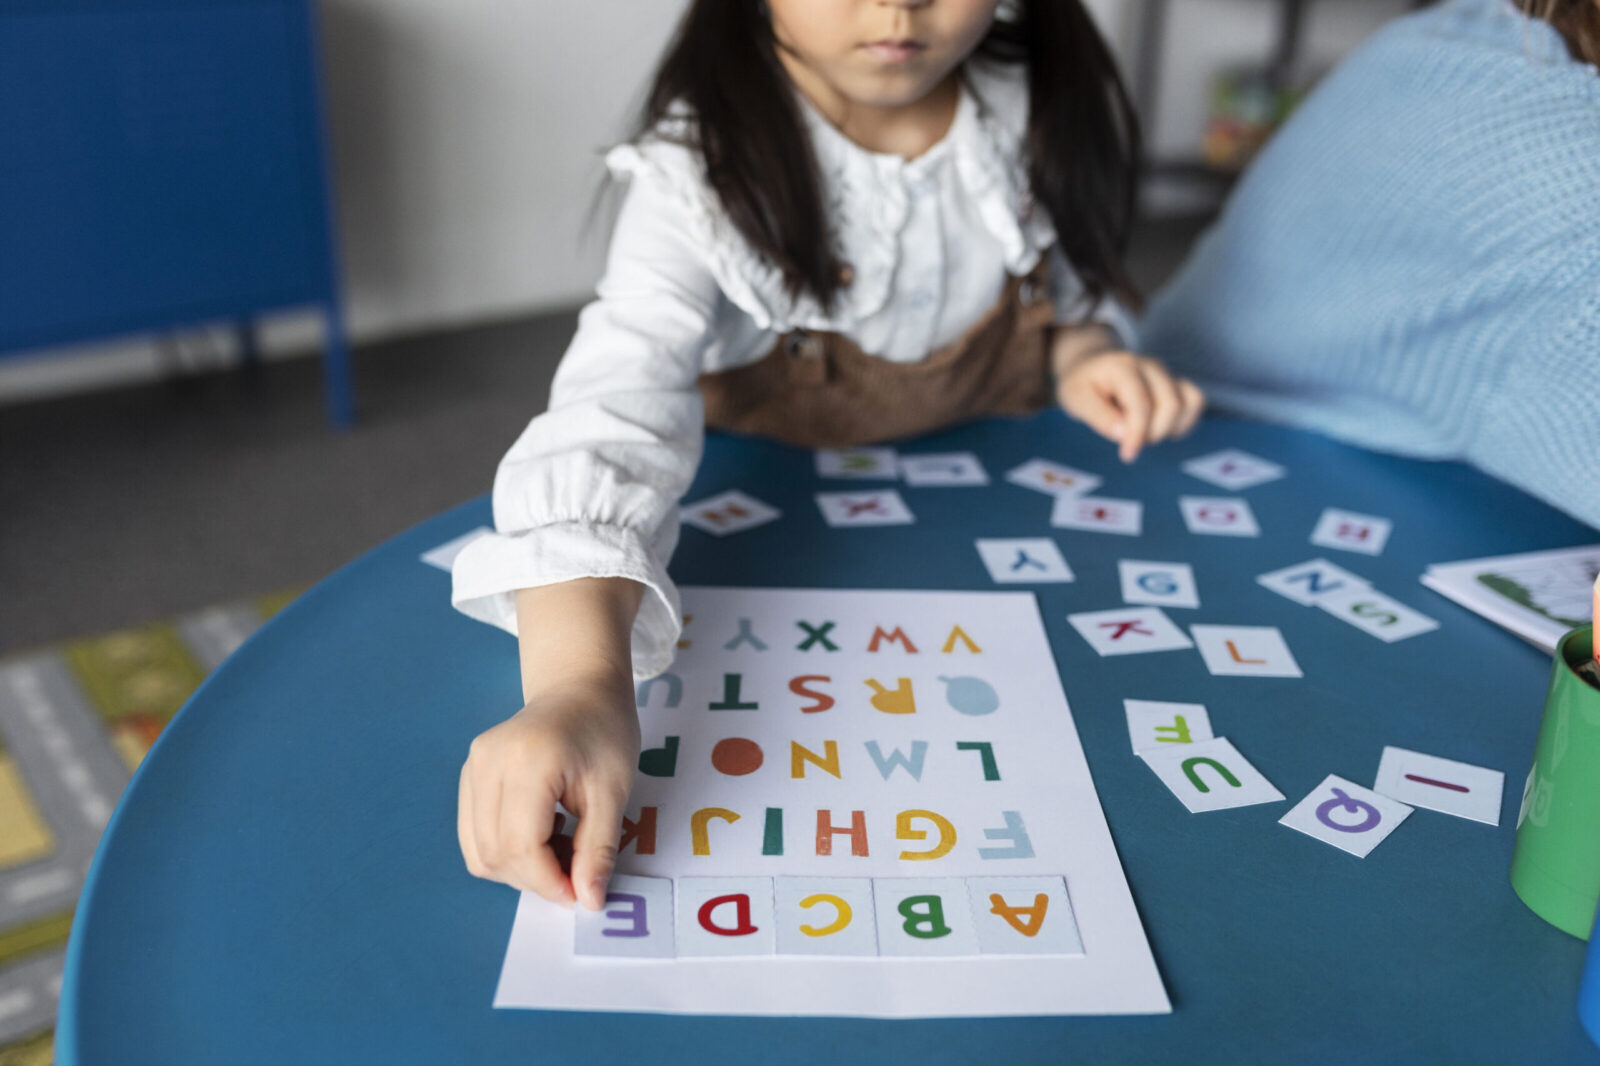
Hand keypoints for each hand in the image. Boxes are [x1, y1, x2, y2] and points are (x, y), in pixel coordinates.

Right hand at [458, 674, 640, 909]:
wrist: (579, 689)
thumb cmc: (604, 732)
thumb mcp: (613, 791)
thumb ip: (598, 849)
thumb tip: (588, 902)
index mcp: (528, 761)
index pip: (520, 845)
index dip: (548, 882)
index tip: (579, 894)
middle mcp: (488, 762)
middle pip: (495, 853)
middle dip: (535, 879)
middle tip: (576, 870)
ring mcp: (472, 767)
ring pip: (478, 852)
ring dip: (518, 869)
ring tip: (560, 846)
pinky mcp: (468, 775)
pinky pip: (474, 835)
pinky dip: (505, 851)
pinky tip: (540, 833)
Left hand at [1055, 348, 1203, 462]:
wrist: (1092, 367)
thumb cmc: (1083, 386)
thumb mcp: (1076, 400)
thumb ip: (1098, 416)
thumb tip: (1124, 434)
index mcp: (1123, 367)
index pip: (1141, 403)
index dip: (1138, 433)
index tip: (1127, 455)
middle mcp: (1150, 366)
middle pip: (1171, 405)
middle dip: (1153, 433)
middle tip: (1130, 442)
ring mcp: (1166, 373)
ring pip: (1188, 403)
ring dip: (1169, 428)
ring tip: (1144, 433)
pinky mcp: (1176, 382)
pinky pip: (1195, 401)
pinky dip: (1184, 422)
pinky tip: (1162, 428)